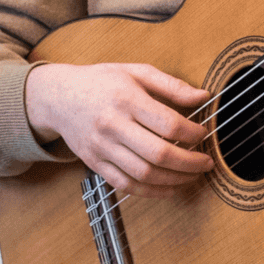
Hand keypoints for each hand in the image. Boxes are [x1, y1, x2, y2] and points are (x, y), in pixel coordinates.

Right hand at [24, 63, 212, 199]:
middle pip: (159, 154)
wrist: (57, 97)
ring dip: (175, 180)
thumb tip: (203, 97)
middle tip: (206, 162)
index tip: (203, 134)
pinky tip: (170, 188)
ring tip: (192, 176)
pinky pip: (127, 185)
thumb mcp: (135, 72)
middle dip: (190, 163)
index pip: (168, 123)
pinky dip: (152, 192)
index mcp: (126, 98)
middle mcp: (113, 125)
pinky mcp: (95, 163)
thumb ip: (171, 85)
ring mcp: (102, 147)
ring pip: (144, 174)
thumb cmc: (100, 82)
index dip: (193, 133)